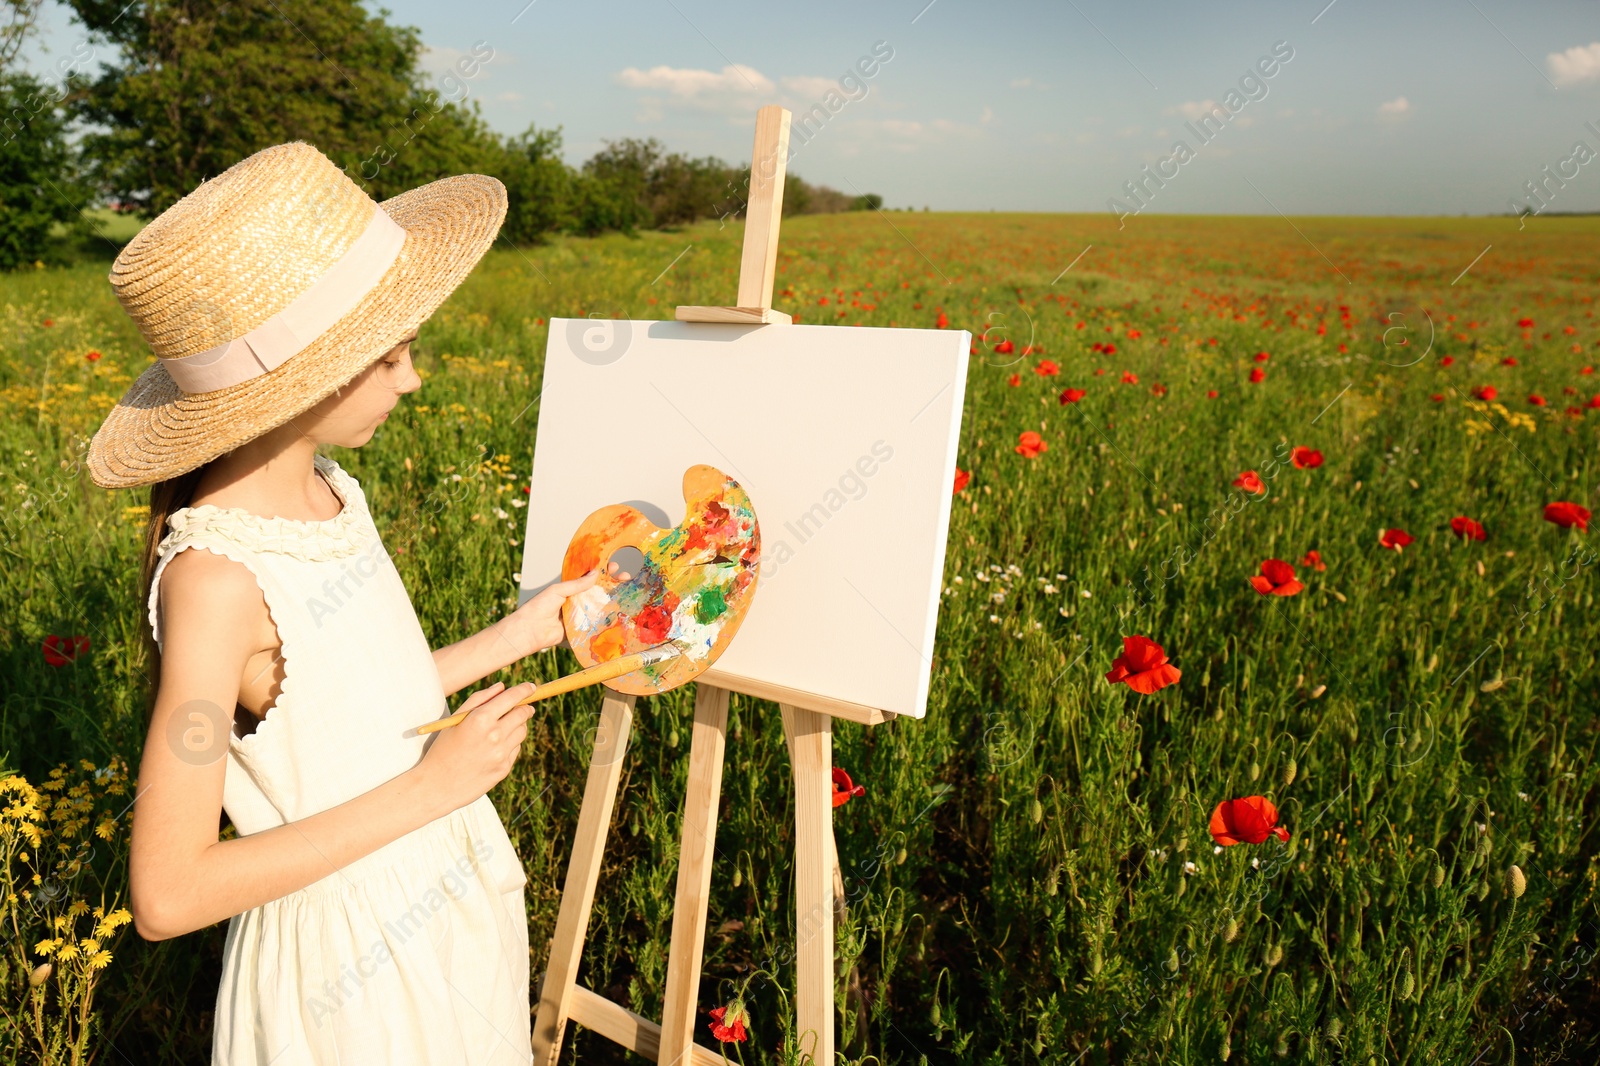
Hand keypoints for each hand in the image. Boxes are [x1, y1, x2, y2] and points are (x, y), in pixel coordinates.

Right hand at [416, 681, 537, 816]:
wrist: (437, 786)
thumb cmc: (443, 749)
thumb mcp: (455, 720)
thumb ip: (479, 699)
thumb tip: (502, 687)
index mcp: (480, 719)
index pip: (512, 698)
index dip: (525, 690)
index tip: (530, 687)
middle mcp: (495, 736)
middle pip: (523, 713)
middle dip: (524, 707)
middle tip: (523, 706)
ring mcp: (501, 754)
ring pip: (522, 731)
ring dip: (517, 725)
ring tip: (502, 728)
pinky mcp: (504, 769)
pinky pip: (515, 748)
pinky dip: (510, 743)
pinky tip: (494, 747)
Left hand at [495, 562, 630, 657]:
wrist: (530, 631)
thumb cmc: (538, 607)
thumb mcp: (558, 590)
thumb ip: (577, 584)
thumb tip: (596, 573)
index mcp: (570, 590)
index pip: (589, 579)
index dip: (602, 573)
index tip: (615, 567)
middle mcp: (577, 602)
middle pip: (598, 593)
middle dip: (612, 585)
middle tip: (625, 578)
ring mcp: (580, 616)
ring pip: (599, 608)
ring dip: (612, 602)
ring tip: (626, 593)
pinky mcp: (581, 630)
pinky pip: (595, 625)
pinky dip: (606, 621)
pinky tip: (619, 614)